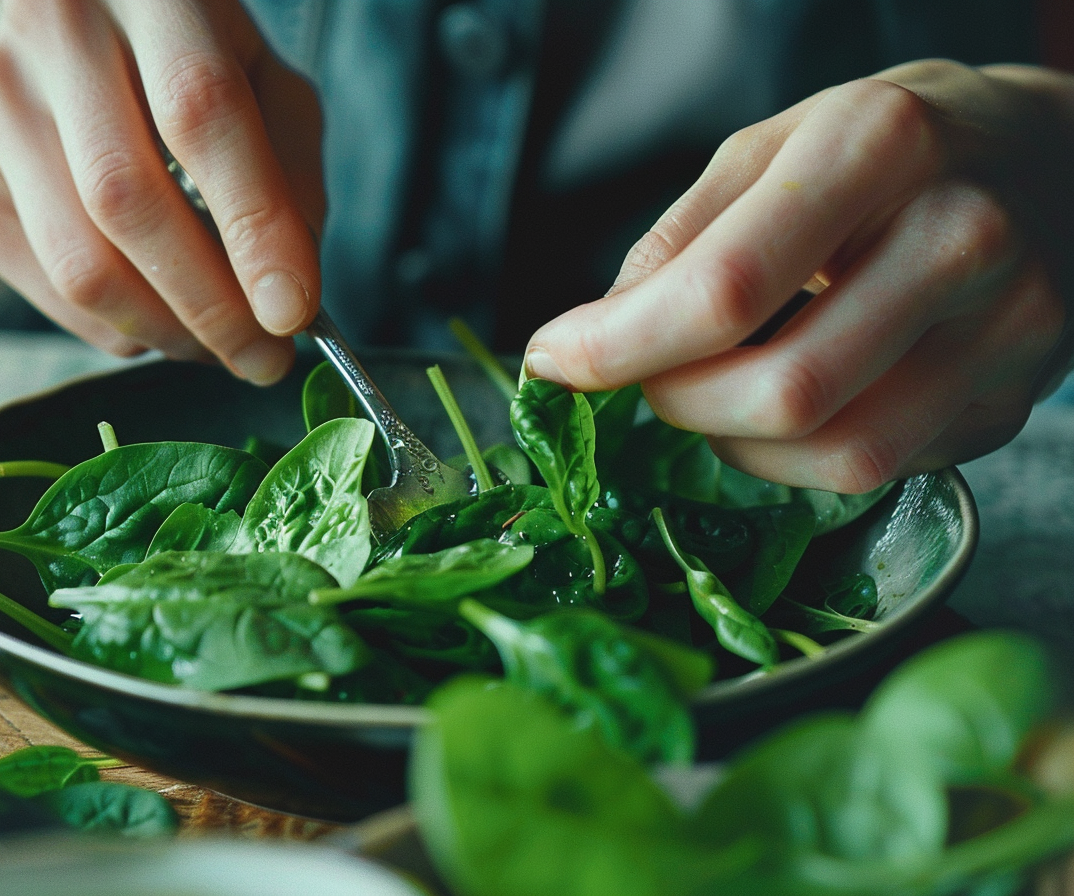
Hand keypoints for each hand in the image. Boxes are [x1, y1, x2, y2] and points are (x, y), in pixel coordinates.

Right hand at [0, 0, 323, 383]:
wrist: (69, 42)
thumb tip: (288, 296)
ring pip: (78, 261)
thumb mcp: (265, 84)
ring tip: (219, 345)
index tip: (293, 312)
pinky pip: (47, 288)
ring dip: (165, 331)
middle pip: (126, 200)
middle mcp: (52, 29)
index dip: (252, 225)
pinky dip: (116, 328)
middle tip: (265, 358)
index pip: (199, 112)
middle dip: (210, 305)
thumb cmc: (191, 62)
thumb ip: (289, 175)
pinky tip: (156, 317)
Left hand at [523, 60, 1073, 492]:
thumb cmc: (889, 150)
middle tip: (648, 383)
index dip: (623, 346)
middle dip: (680, 407)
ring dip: (739, 448)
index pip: (727, 288)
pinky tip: (798, 402)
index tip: (557, 362)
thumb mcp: (770, 148)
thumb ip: (678, 242)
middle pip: (785, 391)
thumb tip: (592, 338)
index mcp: (878, 148)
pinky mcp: (1016, 397)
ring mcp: (1006, 327)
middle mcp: (960, 237)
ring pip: (840, 457)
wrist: (1050, 159)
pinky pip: (884, 469)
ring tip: (717, 395)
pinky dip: (805, 458)